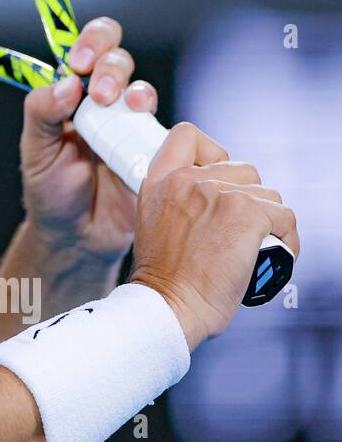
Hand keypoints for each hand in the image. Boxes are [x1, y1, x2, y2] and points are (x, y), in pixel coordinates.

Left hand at [19, 16, 155, 260]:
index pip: (88, 50)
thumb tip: (67, 82)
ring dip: (136, 92)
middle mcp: (105, 104)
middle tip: (100, 94)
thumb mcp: (35, 149)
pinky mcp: (155, 152)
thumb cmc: (51, 190)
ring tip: (123, 108)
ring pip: (142, 90)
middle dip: (111, 67)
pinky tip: (146, 138)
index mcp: (72, 95)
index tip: (79, 63)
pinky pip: (167, 131)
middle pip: (119, 60)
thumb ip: (41, 111)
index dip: (90, 44)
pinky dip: (159, 128)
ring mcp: (132, 127)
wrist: (77, 237)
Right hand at [129, 124, 300, 349]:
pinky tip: (270, 257)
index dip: (210, 153)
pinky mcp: (248, 213)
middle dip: (249, 198)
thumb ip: (177, 199)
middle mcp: (187, 180)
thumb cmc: (166, 278)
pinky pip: (286, 216)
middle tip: (238, 232)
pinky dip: (287, 239)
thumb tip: (214, 196)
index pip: (187, 136)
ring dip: (269, 221)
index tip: (215, 180)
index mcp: (159, 181)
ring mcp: (218, 193)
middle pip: (241, 168)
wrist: (170, 305)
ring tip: (254, 249)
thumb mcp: (154, 223)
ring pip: (268, 194)